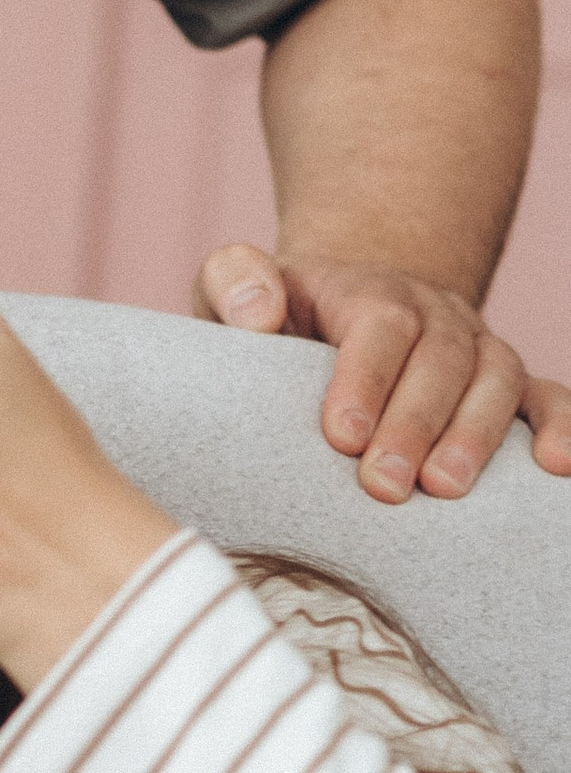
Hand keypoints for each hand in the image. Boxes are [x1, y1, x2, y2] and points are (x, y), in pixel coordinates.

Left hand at [195, 243, 570, 502]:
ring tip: (445, 489)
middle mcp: (433, 316)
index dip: (366, 377)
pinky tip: (559, 466)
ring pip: (496, 380)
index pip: (379, 324)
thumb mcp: (233, 289)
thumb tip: (258, 312)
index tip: (342, 436)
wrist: (334, 315)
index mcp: (369, 292)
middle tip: (384, 485)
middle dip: (415, 424)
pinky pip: (546, 399)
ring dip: (476, 436)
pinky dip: (562, 426)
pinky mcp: (504, 387)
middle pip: (440, 360)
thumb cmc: (274, 320)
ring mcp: (475, 350)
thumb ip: (234, 283)